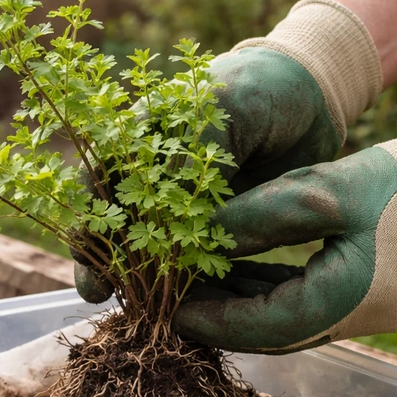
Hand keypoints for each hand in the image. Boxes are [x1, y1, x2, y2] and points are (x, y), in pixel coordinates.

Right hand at [74, 0, 382, 303]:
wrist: (311, 100)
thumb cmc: (261, 90)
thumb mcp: (228, 104)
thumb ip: (196, 144)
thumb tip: (166, 196)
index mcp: (145, 137)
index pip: (100, 177)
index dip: (88, 210)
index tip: (85, 244)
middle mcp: (157, 175)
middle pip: (116, 219)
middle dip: (102, 256)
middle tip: (95, 290)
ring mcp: (185, 206)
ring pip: (152, 247)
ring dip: (138, 277)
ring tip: (131, 306)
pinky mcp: (215, 229)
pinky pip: (193, 260)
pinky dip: (183, 283)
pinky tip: (176, 305)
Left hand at [172, 94, 396, 352]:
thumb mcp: (325, 189)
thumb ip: (261, 217)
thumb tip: (204, 239)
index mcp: (350, 300)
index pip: (265, 327)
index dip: (215, 322)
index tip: (170, 312)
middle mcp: (361, 320)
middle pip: (277, 332)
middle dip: (226, 318)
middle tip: (176, 298)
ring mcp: (374, 315)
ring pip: (294, 320)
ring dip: (250, 304)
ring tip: (202, 281)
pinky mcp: (380, 299)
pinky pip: (315, 304)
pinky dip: (279, 292)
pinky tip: (247, 271)